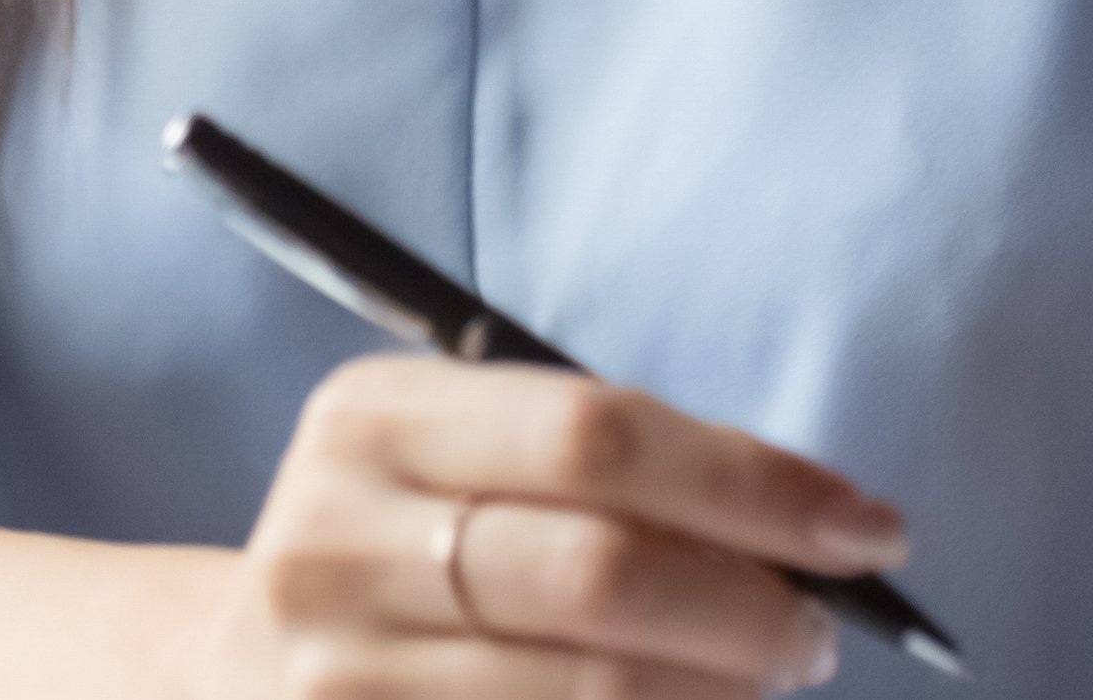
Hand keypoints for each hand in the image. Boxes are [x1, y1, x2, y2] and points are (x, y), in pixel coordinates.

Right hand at [176, 354, 909, 697]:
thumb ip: (604, 472)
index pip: (596, 435)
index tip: (870, 529)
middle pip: (600, 573)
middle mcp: (334, 545)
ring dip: (719, 693)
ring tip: (764, 679)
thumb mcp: (456, 462)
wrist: (223, 680)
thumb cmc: (402, 552)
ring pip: (593, 695)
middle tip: (822, 629)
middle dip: (753, 606)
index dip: (754, 484)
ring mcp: (336, 678)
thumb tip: (822, 526)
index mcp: (371, 421)